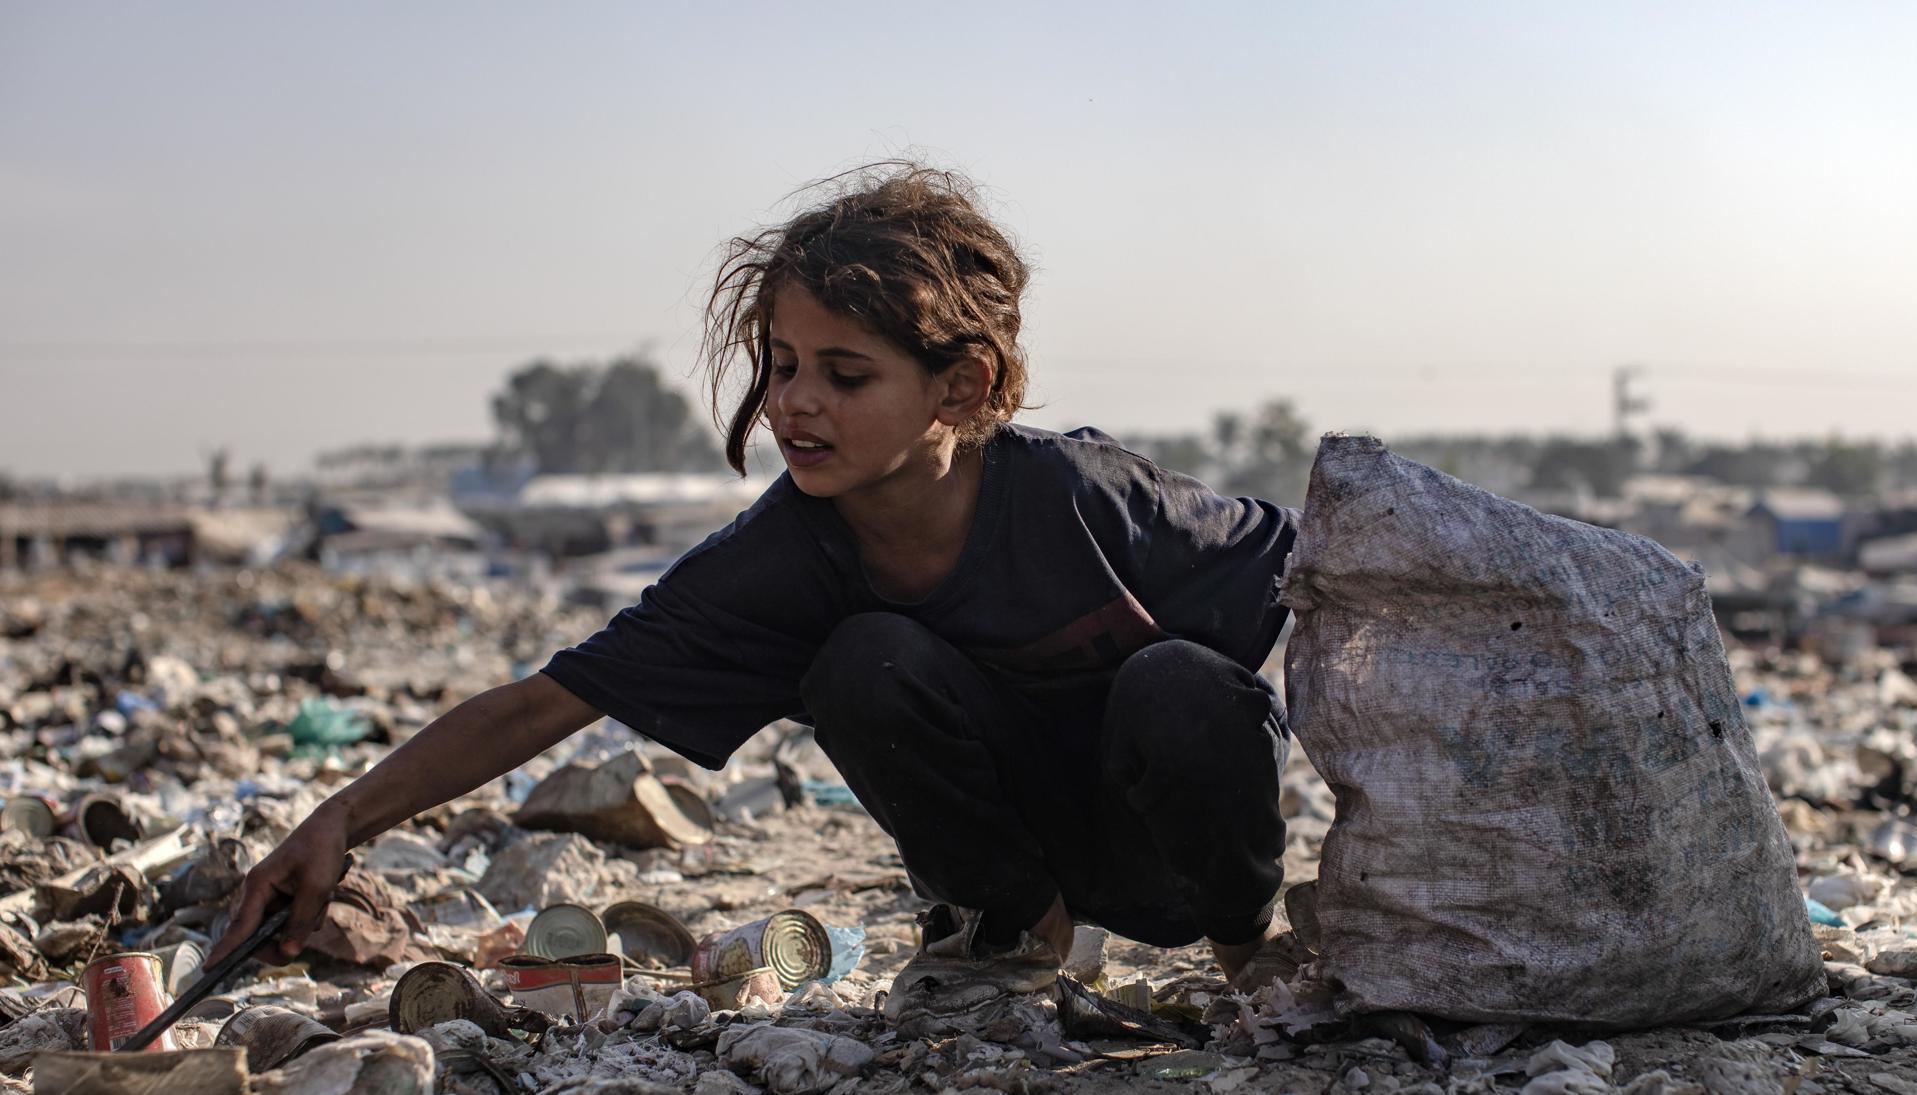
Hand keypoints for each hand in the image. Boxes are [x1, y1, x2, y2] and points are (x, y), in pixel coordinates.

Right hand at [208, 804, 349, 963]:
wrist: (334, 828)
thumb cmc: (322, 851)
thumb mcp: (316, 888)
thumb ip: (300, 922)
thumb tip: (287, 954)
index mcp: (258, 886)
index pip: (239, 927)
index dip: (225, 950)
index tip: (208, 970)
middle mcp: (259, 894)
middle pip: (265, 936)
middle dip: (293, 932)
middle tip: (316, 914)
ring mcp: (272, 897)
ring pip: (286, 929)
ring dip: (309, 918)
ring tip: (324, 893)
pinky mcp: (285, 898)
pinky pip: (297, 920)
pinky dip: (314, 911)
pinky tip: (326, 891)